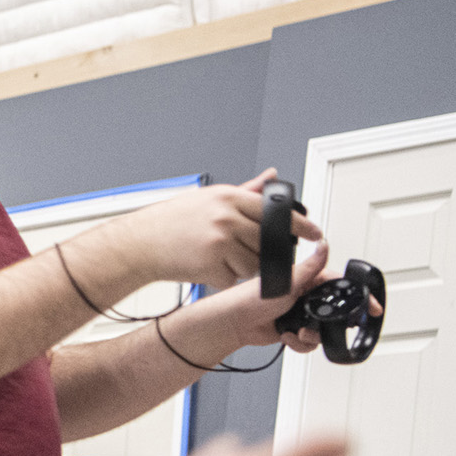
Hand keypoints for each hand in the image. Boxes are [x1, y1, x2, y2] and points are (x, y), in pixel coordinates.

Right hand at [89, 171, 325, 293]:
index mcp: (228, 198)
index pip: (275, 212)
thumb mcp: (209, 198)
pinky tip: (210, 267)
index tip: (315, 233)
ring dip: (244, 267)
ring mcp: (220, 243)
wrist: (141, 244)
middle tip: (253, 252)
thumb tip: (272, 176)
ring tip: (221, 258)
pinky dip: (227, 278)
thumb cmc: (170, 221)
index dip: (300, 225)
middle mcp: (226, 218)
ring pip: (253, 263)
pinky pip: (234, 279)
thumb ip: (246, 190)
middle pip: (267, 242)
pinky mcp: (212, 267)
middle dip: (265, 251)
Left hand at [177, 232, 334, 355]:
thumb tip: (324, 245)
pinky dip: (300, 343)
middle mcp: (303, 298)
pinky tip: (287, 335)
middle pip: (329, 311)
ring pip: (320, 330)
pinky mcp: (292, 330)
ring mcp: (298, 315)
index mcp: (304, 280)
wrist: (236, 323)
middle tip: (311, 321)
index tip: (339, 303)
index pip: (332, 285)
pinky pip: (307, 342)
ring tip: (298, 332)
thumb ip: (310, 266)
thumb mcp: (288, 280)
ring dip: (310, 336)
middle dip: (323, 322)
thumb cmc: (252, 298)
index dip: (338, 295)